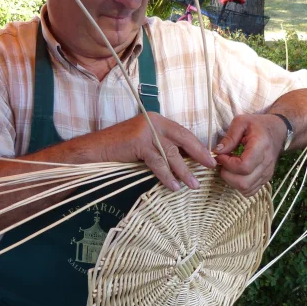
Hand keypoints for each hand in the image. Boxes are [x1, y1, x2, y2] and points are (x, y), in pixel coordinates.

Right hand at [98, 113, 216, 190]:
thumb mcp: (146, 144)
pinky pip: (158, 162)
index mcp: (158, 120)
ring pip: (172, 153)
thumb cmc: (120, 149)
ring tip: (193, 184)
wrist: (96, 148)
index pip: (183, 133)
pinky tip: (173, 186)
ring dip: (184, 170)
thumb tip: (185, 160)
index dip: (198, 146)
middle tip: (210, 167)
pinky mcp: (138, 142)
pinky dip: (167, 175)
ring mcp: (146, 131)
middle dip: (198, 154)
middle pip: (183, 139)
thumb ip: (163, 147)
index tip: (209, 158)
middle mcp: (154, 121)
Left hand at [215, 114, 287, 196]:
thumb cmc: (258, 125)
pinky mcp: (265, 179)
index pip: (243, 166)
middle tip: (224, 162)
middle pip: (243, 182)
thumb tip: (217, 151)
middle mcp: (266, 163)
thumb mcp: (242, 122)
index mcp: (261, 147)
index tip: (221, 155)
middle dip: (227, 175)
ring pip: (246, 189)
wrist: (278, 131)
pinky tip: (236, 173)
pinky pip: (250, 191)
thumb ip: (229, 137)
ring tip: (230, 167)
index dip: (228, 164)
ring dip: (232, 181)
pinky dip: (239, 185)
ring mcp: (267, 174)